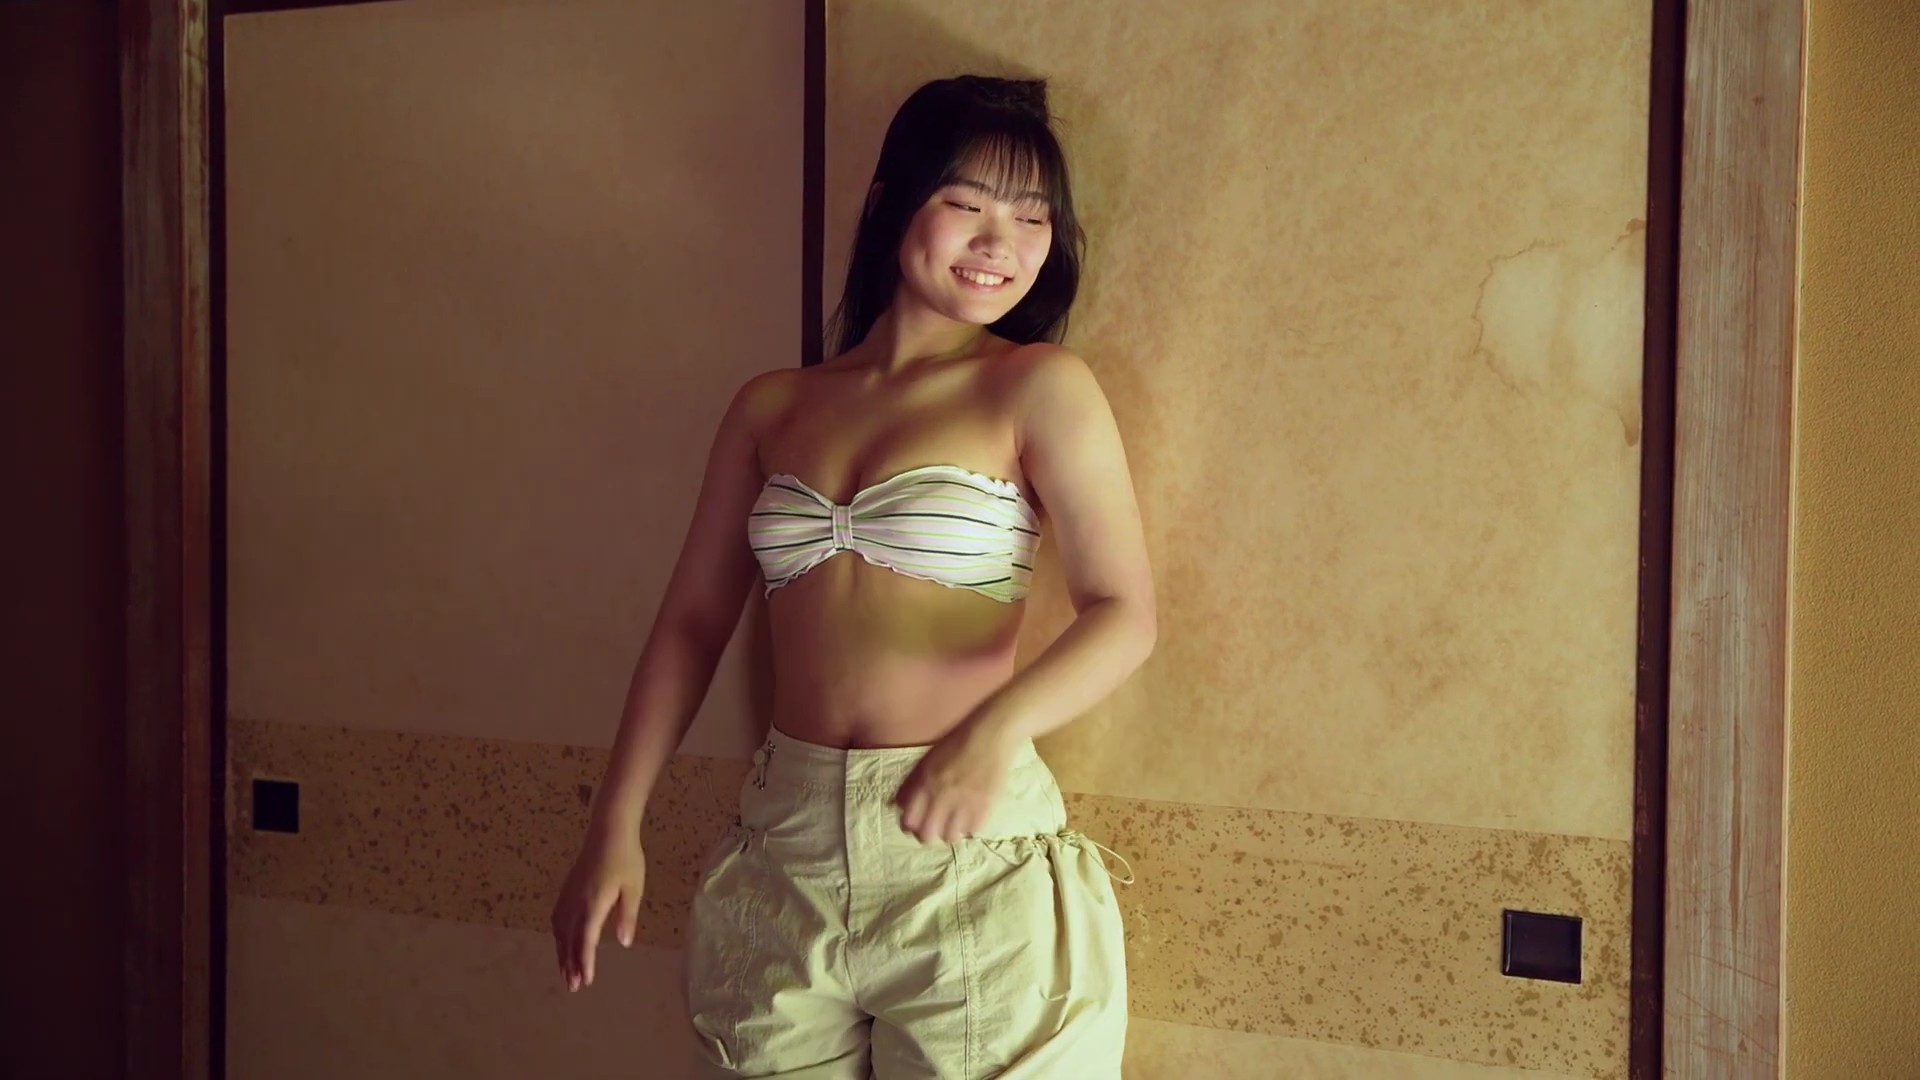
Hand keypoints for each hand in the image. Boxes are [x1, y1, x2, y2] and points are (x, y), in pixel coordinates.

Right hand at [549, 825, 645, 991]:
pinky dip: (559, 936)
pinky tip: (562, 944)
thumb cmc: (626, 858)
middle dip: (570, 964)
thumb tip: (624, 942)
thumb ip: (627, 915)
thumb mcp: (633, 887)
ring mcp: (568, 895)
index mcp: (594, 902)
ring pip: (561, 930)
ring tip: (566, 972)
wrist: (607, 831)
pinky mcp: (567, 890)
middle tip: (573, 986)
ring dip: (562, 953)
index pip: (585, 938)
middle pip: (569, 939)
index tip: (586, 980)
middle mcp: (576, 901)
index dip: (585, 961)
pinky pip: (558, 918)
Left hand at [895, 721, 1019, 843]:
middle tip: (935, 830)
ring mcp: (964, 802)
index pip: (910, 820)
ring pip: (950, 837)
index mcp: (925, 783)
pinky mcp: (985, 805)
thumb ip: (916, 784)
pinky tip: (971, 818)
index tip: (917, 825)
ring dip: (951, 833)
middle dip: (929, 835)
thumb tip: (903, 805)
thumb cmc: (959, 743)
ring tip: (955, 825)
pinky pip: (973, 830)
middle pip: (927, 835)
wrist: (992, 735)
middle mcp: (941, 796)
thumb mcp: (930, 760)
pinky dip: (971, 827)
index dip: (911, 827)